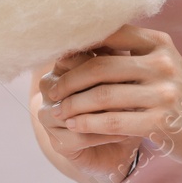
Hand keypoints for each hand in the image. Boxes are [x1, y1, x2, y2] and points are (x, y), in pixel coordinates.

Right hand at [33, 50, 138, 182]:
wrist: (124, 135)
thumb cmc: (130, 96)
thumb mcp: (128, 72)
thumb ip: (121, 56)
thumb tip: (125, 39)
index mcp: (65, 65)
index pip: (72, 56)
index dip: (98, 62)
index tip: (129, 64)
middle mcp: (51, 89)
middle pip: (64, 83)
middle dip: (99, 87)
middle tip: (131, 89)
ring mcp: (51, 117)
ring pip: (67, 111)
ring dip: (101, 112)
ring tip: (131, 112)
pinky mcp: (59, 143)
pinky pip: (77, 136)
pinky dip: (102, 134)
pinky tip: (125, 133)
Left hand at [43, 25, 181, 170]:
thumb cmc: (177, 95)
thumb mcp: (160, 65)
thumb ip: (128, 53)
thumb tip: (76, 49)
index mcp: (160, 44)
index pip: (110, 35)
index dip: (79, 47)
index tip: (57, 60)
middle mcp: (163, 64)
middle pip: (100, 67)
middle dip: (68, 80)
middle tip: (51, 91)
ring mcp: (163, 93)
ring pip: (102, 95)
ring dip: (73, 104)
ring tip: (58, 111)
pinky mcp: (160, 121)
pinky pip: (112, 121)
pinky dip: (87, 123)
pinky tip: (74, 125)